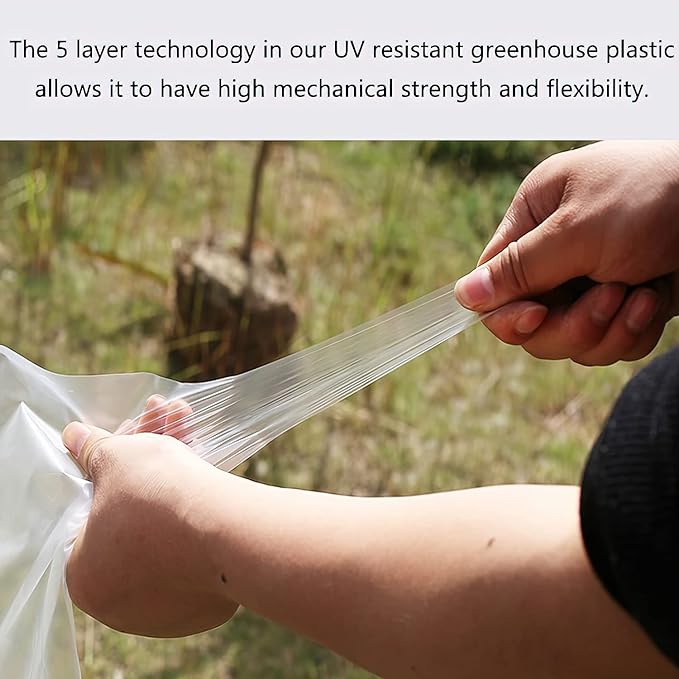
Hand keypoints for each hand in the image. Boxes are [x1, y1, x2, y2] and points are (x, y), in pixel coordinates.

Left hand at [63, 396, 238, 636]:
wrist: (230, 531)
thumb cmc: (160, 498)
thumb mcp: (118, 460)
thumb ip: (92, 450)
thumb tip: (72, 435)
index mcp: (83, 577)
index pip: (88, 519)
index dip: (108, 474)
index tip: (126, 448)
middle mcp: (119, 605)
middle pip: (128, 520)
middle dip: (146, 467)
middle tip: (158, 426)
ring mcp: (165, 610)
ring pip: (164, 530)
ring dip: (174, 477)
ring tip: (183, 421)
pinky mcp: (203, 605)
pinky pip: (193, 549)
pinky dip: (197, 510)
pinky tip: (205, 464)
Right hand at [454, 141, 678, 364]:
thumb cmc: (654, 197)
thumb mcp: (577, 230)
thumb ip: (519, 268)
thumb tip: (464, 295)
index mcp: (535, 218)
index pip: (495, 281)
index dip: (507, 311)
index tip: (536, 317)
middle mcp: (557, 252)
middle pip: (531, 322)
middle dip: (569, 324)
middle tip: (606, 300)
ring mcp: (591, 280)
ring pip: (569, 339)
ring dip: (606, 328)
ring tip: (639, 294)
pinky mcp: (624, 303)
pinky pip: (607, 342)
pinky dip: (632, 330)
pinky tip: (655, 299)